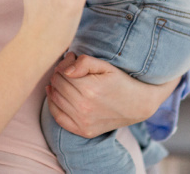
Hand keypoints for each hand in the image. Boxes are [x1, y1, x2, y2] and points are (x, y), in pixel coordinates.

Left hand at [45, 52, 179, 137]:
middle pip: (57, 85)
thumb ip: (84, 62)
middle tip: (69, 69)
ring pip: (55, 99)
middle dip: (59, 74)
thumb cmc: (120, 81)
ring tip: (65, 80)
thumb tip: (64, 70)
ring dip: (55, 87)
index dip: (64, 63)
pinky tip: (55, 95)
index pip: (62, 73)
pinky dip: (52, 105)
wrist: (137, 105)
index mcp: (89, 89)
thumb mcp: (105, 66)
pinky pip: (58, 118)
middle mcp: (84, 108)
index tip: (72, 59)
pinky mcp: (84, 131)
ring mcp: (83, 122)